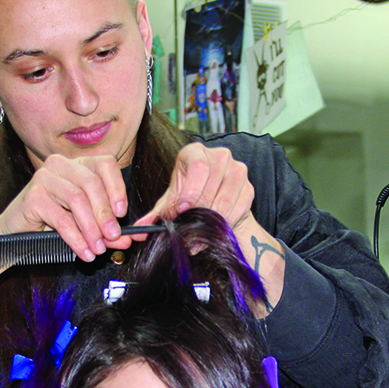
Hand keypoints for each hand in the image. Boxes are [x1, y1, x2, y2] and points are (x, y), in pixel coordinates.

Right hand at [0, 154, 136, 261]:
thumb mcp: (86, 225)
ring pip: (77, 200)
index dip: (117, 188)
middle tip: (113, 236)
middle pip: (92, 184)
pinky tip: (84, 251)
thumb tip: (130, 239)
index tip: (122, 213)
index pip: (105, 165)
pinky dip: (76, 238)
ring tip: (97, 248)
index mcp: (78, 164)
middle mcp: (61, 165)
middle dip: (105, 214)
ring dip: (91, 228)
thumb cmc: (53, 225)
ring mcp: (45, 177)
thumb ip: (108, 230)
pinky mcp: (33, 195)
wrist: (17, 233)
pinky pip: (61, 218)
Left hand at [137, 142, 286, 314]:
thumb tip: (139, 230)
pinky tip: (216, 230)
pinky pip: (238, 209)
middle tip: (188, 230)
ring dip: (211, 221)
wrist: (217, 204)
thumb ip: (156, 215)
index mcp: (195, 152)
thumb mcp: (170, 203)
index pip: (198, 167)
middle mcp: (219, 155)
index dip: (191, 190)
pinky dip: (226, 223)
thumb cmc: (190, 198)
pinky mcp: (249, 187)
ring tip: (199, 235)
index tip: (182, 210)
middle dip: (198, 211)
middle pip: (212, 184)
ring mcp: (237, 170)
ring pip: (225, 199)